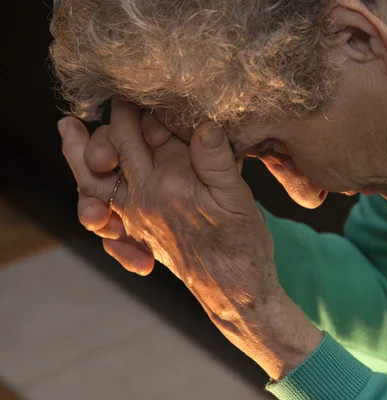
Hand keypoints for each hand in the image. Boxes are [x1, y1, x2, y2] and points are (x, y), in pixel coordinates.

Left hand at [58, 99, 322, 378]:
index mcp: (165, 184)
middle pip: (110, 153)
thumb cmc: (240, 246)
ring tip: (68, 133)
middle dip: (107, 124)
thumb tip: (204, 124)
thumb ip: (217, 161)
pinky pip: (105, 217)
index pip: (136, 134)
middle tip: (99, 105)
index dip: (135, 109)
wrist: (233, 292)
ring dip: (79, 158)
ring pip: (96, 184)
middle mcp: (143, 200)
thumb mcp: (237, 199)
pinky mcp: (142, 235)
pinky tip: (91, 193)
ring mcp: (138, 219)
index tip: (139, 92)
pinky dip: (93, 200)